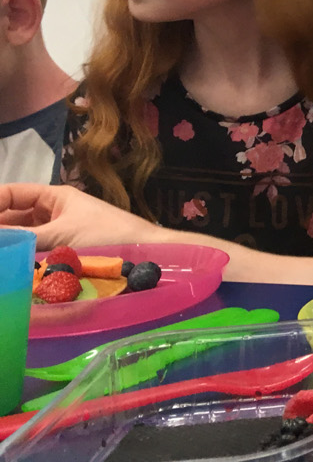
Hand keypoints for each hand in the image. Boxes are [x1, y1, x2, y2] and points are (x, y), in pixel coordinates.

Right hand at [0, 183, 157, 248]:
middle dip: (0, 229)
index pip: (11, 194)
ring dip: (10, 245)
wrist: (148, 254)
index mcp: (54, 197)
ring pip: (23, 238)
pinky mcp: (66, 254)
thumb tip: (1, 241)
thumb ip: (24, 239)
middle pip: (13, 217)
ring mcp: (59, 233)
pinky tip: (12, 267)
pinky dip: (22, 259)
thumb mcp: (63, 234)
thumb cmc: (108, 235)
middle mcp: (54, 212)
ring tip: (4, 259)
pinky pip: (36, 254)